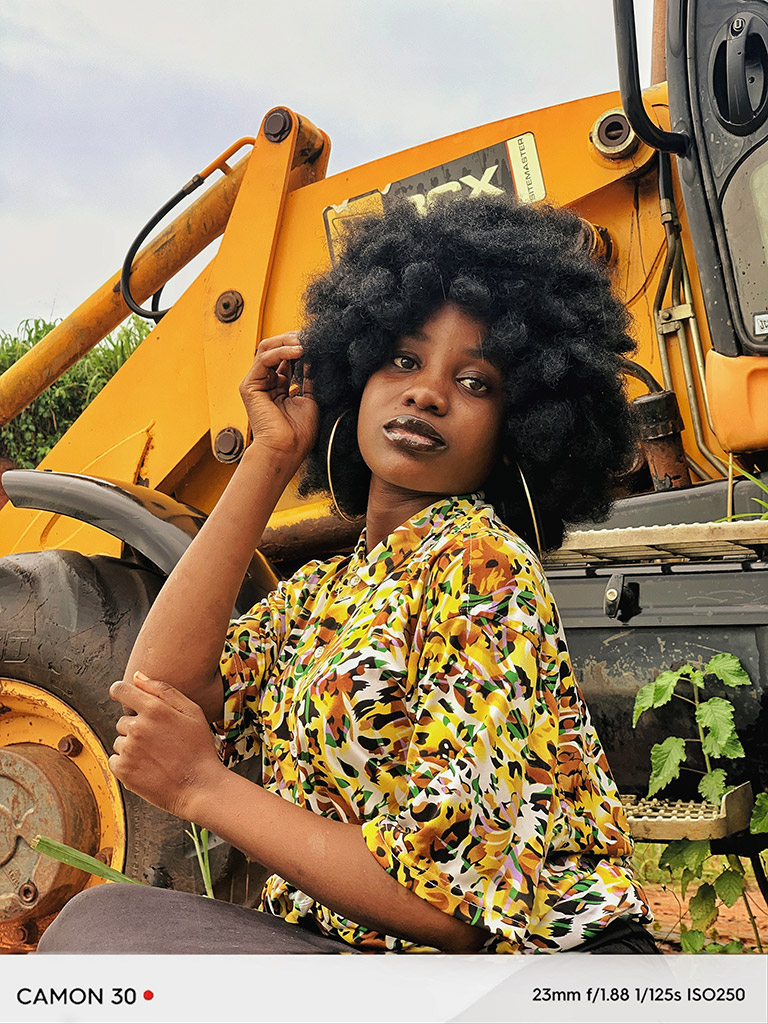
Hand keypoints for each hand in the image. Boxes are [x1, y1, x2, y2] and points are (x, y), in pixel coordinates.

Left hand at [109, 672, 225, 820]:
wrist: (199, 786)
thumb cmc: (199, 748)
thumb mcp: (192, 712)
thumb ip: (163, 690)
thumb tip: (137, 676)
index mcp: (154, 709)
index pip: (121, 690)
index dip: (120, 692)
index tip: (123, 697)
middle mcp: (138, 727)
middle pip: (123, 720)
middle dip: (137, 727)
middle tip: (159, 740)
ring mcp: (129, 750)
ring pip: (120, 741)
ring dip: (132, 746)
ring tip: (156, 756)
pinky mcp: (123, 770)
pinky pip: (115, 759)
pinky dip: (126, 763)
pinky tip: (147, 767)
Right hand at [240, 332, 317, 462]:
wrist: (286, 451)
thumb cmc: (298, 434)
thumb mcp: (310, 399)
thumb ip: (310, 378)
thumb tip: (316, 357)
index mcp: (279, 386)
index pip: (288, 358)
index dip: (302, 347)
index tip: (319, 342)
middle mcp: (266, 383)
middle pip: (276, 349)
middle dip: (294, 340)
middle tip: (312, 337)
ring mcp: (257, 383)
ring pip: (268, 349)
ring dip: (288, 341)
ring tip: (306, 342)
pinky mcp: (249, 386)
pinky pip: (264, 359)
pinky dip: (282, 351)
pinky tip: (298, 351)